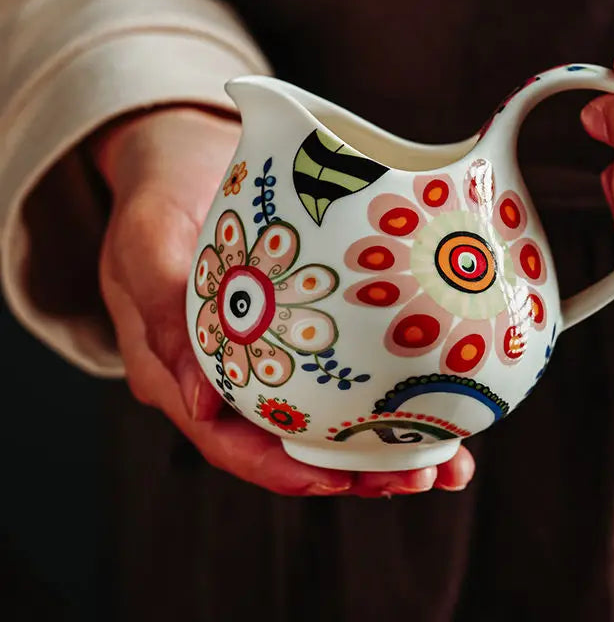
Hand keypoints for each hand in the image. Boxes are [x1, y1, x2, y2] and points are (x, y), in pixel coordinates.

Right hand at [92, 106, 473, 495]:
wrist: (189, 157)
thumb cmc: (161, 194)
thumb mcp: (146, 240)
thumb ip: (160, 309)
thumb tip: (200, 405)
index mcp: (178, 371)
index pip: (228, 441)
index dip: (280, 469)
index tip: (338, 480)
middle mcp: (225, 374)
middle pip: (286, 442)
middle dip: (349, 469)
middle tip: (414, 479)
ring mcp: (265, 351)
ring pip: (322, 416)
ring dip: (380, 444)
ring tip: (442, 460)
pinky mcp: (299, 325)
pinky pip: (338, 367)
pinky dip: (385, 391)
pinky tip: (435, 402)